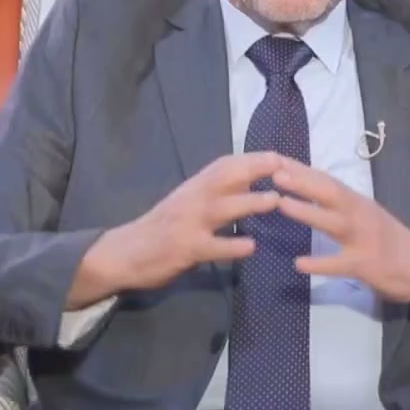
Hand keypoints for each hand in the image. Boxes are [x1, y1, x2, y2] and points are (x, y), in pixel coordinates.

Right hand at [68, 152, 282, 307]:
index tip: (280, 156)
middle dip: (255, 170)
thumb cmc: (163, 226)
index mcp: (195, 186)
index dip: (254, 159)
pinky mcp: (185, 249)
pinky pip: (211, 246)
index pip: (226, 165)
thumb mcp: (188, 200)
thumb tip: (251, 175)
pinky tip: (251, 247)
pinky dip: (232, 245)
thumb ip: (217, 190)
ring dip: (248, 202)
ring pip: (221, 208)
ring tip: (274, 201)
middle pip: (225, 177)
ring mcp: (187, 223)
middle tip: (285, 168)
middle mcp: (192, 198)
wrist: (124, 253)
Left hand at [272, 157, 409, 325]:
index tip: (275, 158)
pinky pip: (339, 264)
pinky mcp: (366, 264)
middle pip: (330, 193)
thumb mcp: (367, 214)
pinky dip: (319, 263)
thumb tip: (310, 189)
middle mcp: (361, 214)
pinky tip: (299, 263)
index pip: (327, 180)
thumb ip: (343, 204)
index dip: (301, 169)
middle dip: (302, 181)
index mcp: (359, 202)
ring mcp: (364, 239)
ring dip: (306, 212)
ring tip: (281, 204)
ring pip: (332, 222)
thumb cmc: (391, 240)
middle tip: (273, 171)